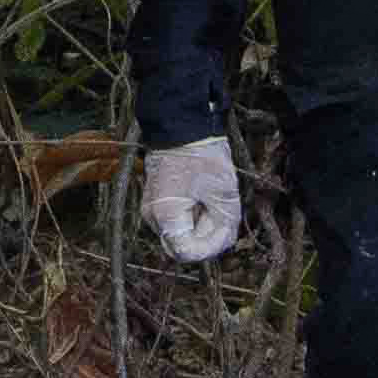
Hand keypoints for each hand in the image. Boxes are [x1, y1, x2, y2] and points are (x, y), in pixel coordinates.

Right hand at [141, 134, 242, 263]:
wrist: (181, 124)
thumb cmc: (202, 156)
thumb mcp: (224, 193)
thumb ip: (226, 225)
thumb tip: (223, 243)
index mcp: (166, 216)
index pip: (186, 253)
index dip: (210, 247)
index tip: (224, 228)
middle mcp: (152, 217)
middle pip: (183, 245)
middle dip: (206, 234)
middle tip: (219, 209)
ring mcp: (151, 208)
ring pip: (180, 232)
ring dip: (200, 223)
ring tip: (210, 197)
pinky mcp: (155, 200)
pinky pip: (176, 218)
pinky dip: (192, 213)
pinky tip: (201, 194)